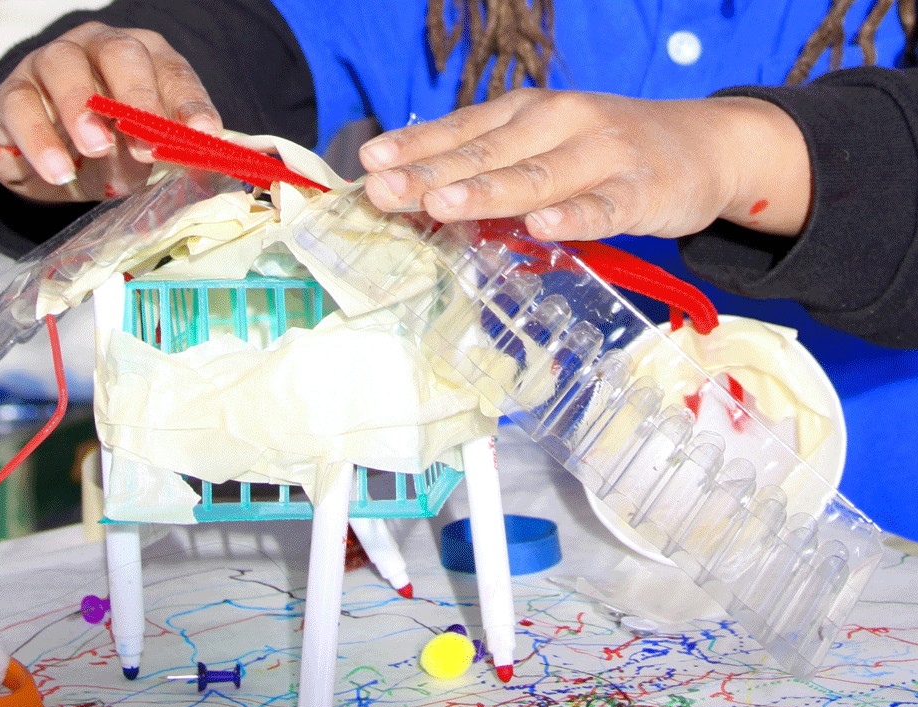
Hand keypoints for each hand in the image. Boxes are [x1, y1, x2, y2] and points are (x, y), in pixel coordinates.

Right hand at [0, 22, 221, 203]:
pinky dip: (39, 139)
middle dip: (138, 99)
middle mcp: (98, 49)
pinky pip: (21, 106)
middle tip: (147, 145)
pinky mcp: (12, 93)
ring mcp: (51, 63)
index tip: (204, 135)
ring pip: (64, 67)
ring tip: (96, 148)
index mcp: (145, 60)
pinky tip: (58, 171)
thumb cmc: (111, 152)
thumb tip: (205, 166)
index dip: (190, 104)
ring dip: (82, 108)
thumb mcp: (146, 155)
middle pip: (120, 54)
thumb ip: (169, 153)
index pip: (173, 73)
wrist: (52, 166)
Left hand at [359, 89, 810, 241]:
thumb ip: (495, 167)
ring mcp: (601, 155)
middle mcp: (560, 124)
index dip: (416, 148)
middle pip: (487, 154)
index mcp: (529, 113)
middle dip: (431, 174)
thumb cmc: (605, 150)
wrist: (703, 145)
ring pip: (537, 177)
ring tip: (440, 205)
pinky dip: (573, 218)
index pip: (463, 131)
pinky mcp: (640, 191)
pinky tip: (541, 228)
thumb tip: (425, 197)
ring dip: (487, 192)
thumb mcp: (545, 146)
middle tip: (383, 191)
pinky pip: (602, 208)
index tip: (370, 165)